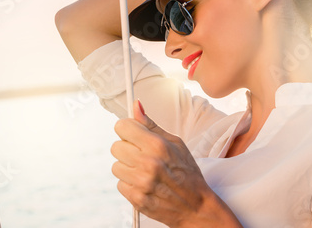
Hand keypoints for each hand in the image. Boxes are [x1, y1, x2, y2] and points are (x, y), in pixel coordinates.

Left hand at [111, 101, 240, 226]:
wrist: (196, 206)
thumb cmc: (187, 172)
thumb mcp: (175, 143)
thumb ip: (151, 125)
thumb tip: (136, 106)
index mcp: (157, 146)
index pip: (122, 127)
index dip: (127, 129)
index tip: (133, 134)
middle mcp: (147, 163)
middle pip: (116, 146)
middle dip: (127, 149)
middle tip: (141, 155)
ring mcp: (141, 183)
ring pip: (116, 166)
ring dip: (127, 168)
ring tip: (144, 171)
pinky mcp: (136, 199)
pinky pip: (120, 184)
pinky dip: (130, 184)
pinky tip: (144, 184)